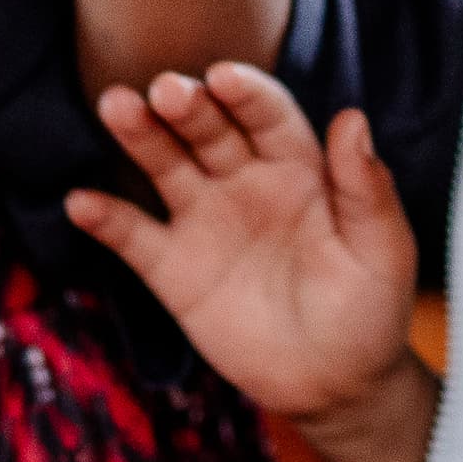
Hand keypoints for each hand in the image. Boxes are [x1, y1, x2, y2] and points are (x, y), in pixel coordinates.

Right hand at [66, 62, 419, 424]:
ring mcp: (205, 220)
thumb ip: (365, 188)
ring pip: (166, 165)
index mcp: (300, 166)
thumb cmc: (370, 308)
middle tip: (165, 89)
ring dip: (140, 135)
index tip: (224, 77)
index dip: (247, 94)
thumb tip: (353, 117)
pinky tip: (81, 202)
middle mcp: (245, 180)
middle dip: (188, 106)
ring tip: (116, 106)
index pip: (268, 115)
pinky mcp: (174, 269)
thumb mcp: (381, 248)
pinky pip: (135, 236)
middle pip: (210, 130)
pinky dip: (107, 219)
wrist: (336, 384)